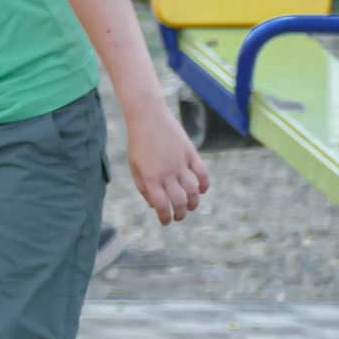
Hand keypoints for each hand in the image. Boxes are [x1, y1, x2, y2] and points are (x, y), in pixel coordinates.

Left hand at [125, 106, 209, 225]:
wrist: (148, 117)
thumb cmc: (138, 142)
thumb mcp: (134, 166)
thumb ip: (143, 186)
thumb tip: (154, 205)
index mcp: (150, 177)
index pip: (161, 205)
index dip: (165, 217)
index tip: (166, 222)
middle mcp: (166, 173)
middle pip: (179, 201)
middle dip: (180, 213)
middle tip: (179, 217)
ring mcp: (180, 163)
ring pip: (193, 191)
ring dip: (193, 202)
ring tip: (190, 206)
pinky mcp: (191, 153)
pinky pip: (202, 173)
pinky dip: (205, 185)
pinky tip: (202, 190)